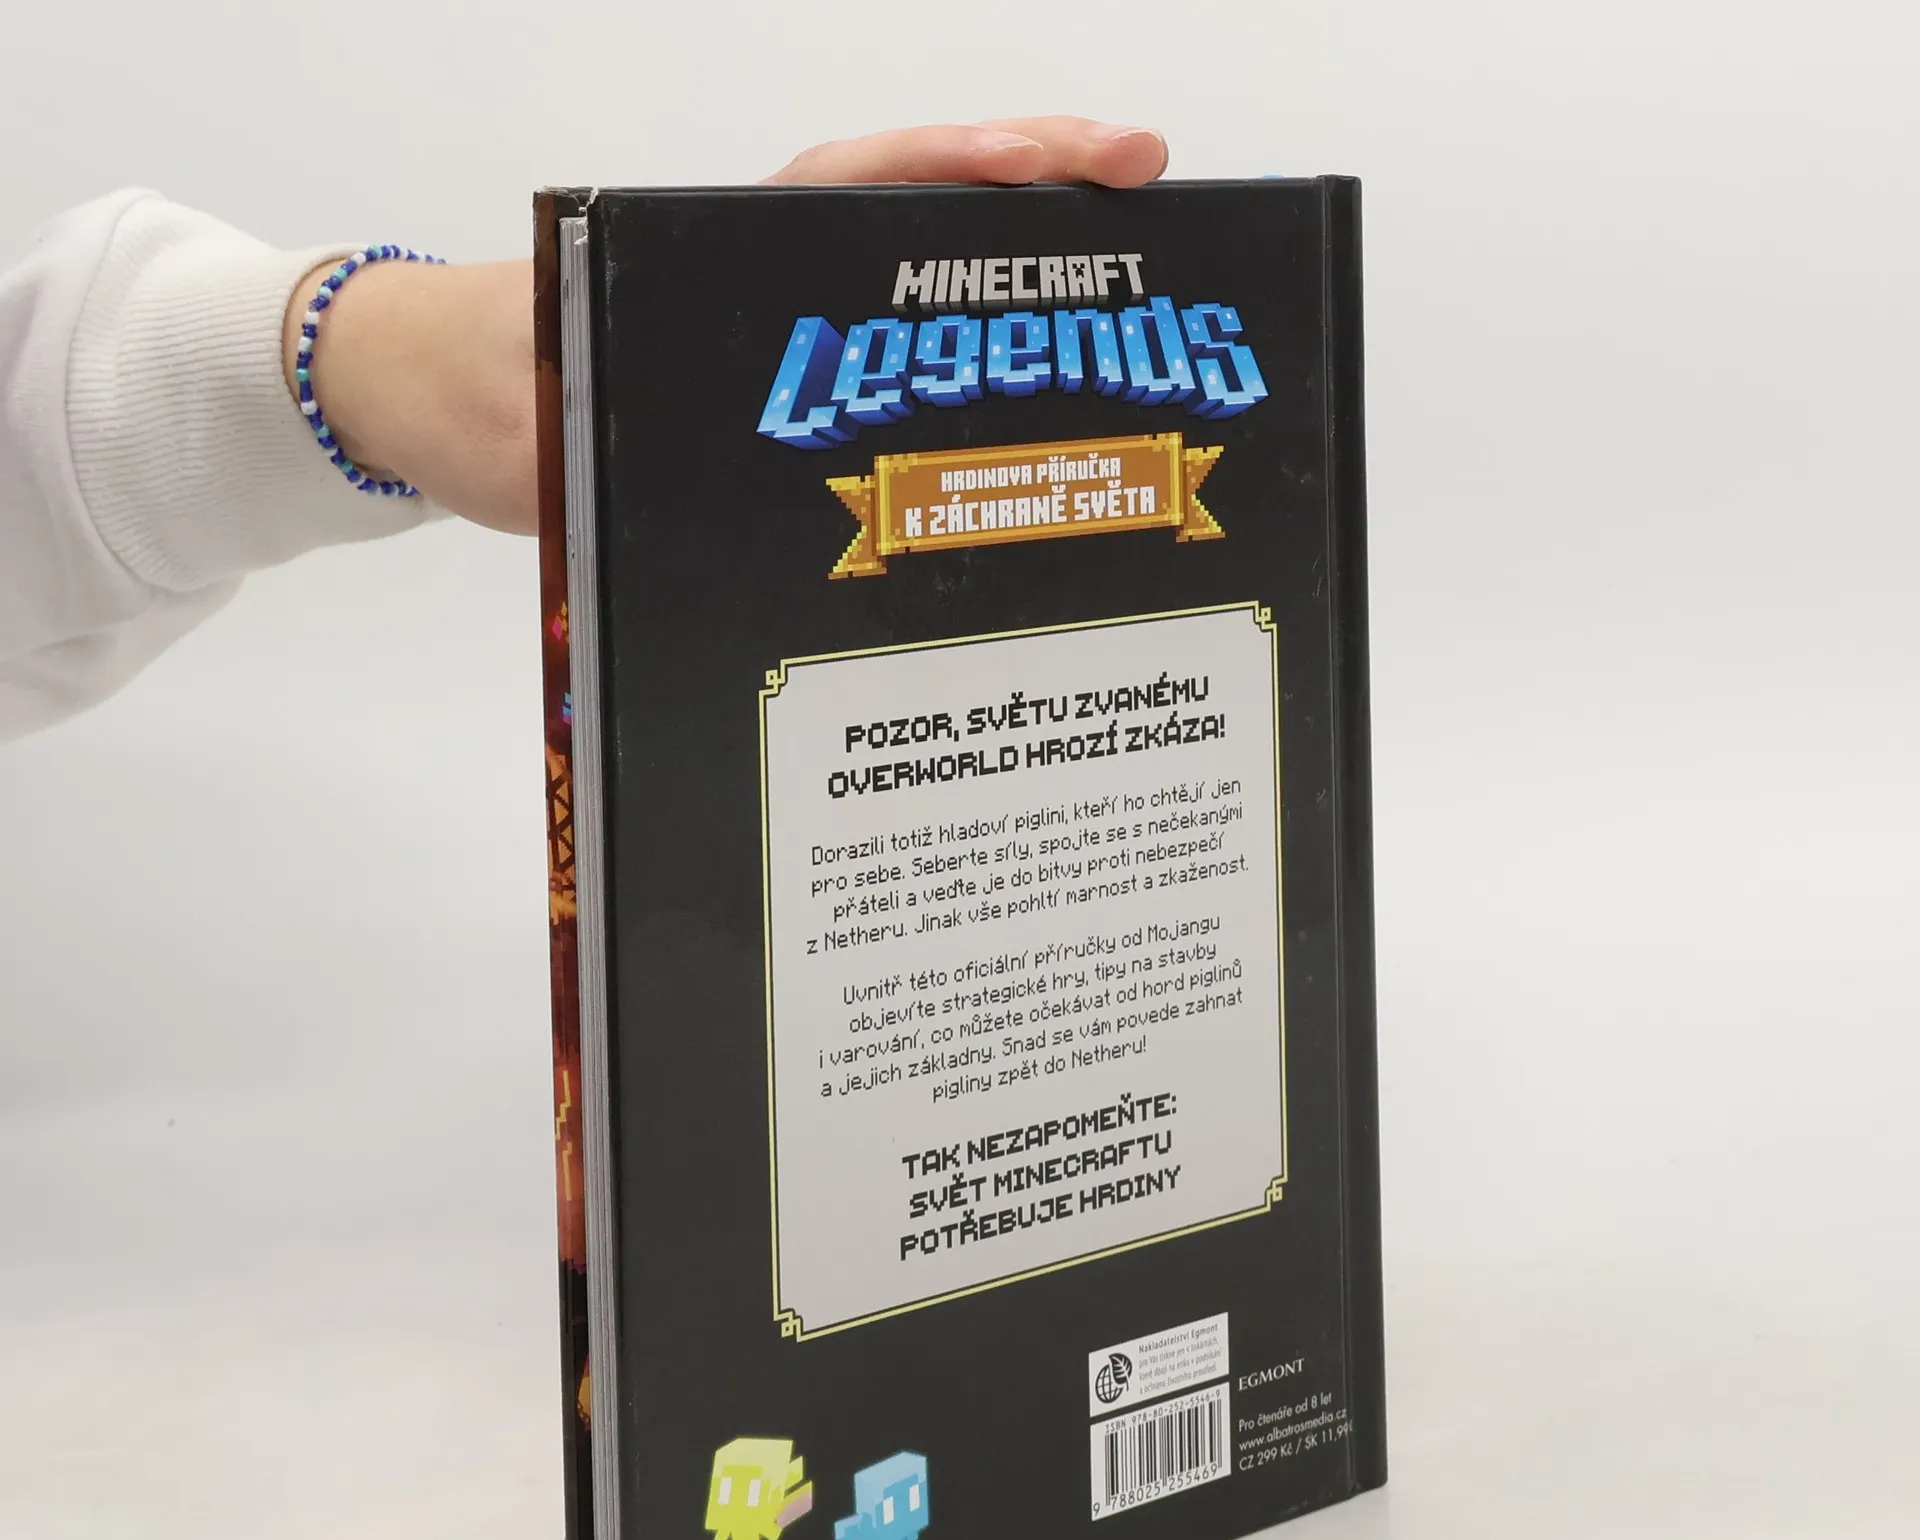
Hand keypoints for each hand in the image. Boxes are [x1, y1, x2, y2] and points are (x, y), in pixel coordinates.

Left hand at [282, 118, 1169, 535]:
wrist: (432, 408)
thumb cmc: (475, 391)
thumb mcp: (521, 415)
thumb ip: (577, 437)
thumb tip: (654, 471)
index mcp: (717, 254)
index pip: (861, 184)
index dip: (971, 166)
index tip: (1079, 158)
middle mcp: (766, 280)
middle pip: (924, 220)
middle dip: (1039, 200)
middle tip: (1154, 191)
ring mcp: (782, 332)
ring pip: (921, 292)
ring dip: (1020, 286)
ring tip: (1133, 293)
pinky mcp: (781, 391)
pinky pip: (894, 371)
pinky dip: (966, 368)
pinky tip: (1029, 404)